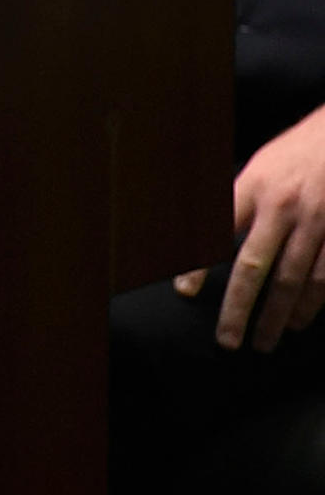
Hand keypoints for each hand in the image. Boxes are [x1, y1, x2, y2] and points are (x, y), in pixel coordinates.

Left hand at [174, 103, 324, 351]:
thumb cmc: (298, 154)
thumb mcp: (259, 167)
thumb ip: (237, 202)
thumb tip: (206, 238)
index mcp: (254, 186)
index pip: (216, 231)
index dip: (198, 264)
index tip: (184, 292)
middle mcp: (283, 207)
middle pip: (254, 266)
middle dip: (239, 308)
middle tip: (228, 339)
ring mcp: (317, 223)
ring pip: (294, 281)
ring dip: (278, 316)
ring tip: (265, 340)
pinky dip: (312, 305)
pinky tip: (299, 321)